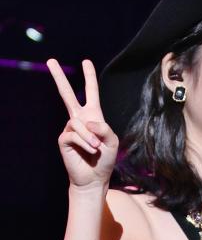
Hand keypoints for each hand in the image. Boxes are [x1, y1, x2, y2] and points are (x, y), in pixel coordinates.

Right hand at [47, 59, 118, 189]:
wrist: (94, 178)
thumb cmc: (105, 160)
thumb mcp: (112, 141)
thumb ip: (104, 128)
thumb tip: (86, 121)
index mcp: (93, 116)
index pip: (91, 93)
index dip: (89, 77)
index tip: (85, 62)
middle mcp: (79, 119)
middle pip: (67, 95)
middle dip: (59, 78)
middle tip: (50, 60)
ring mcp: (70, 128)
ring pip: (78, 124)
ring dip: (90, 137)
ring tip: (96, 148)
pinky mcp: (64, 139)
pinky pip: (74, 134)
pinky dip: (85, 143)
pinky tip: (90, 151)